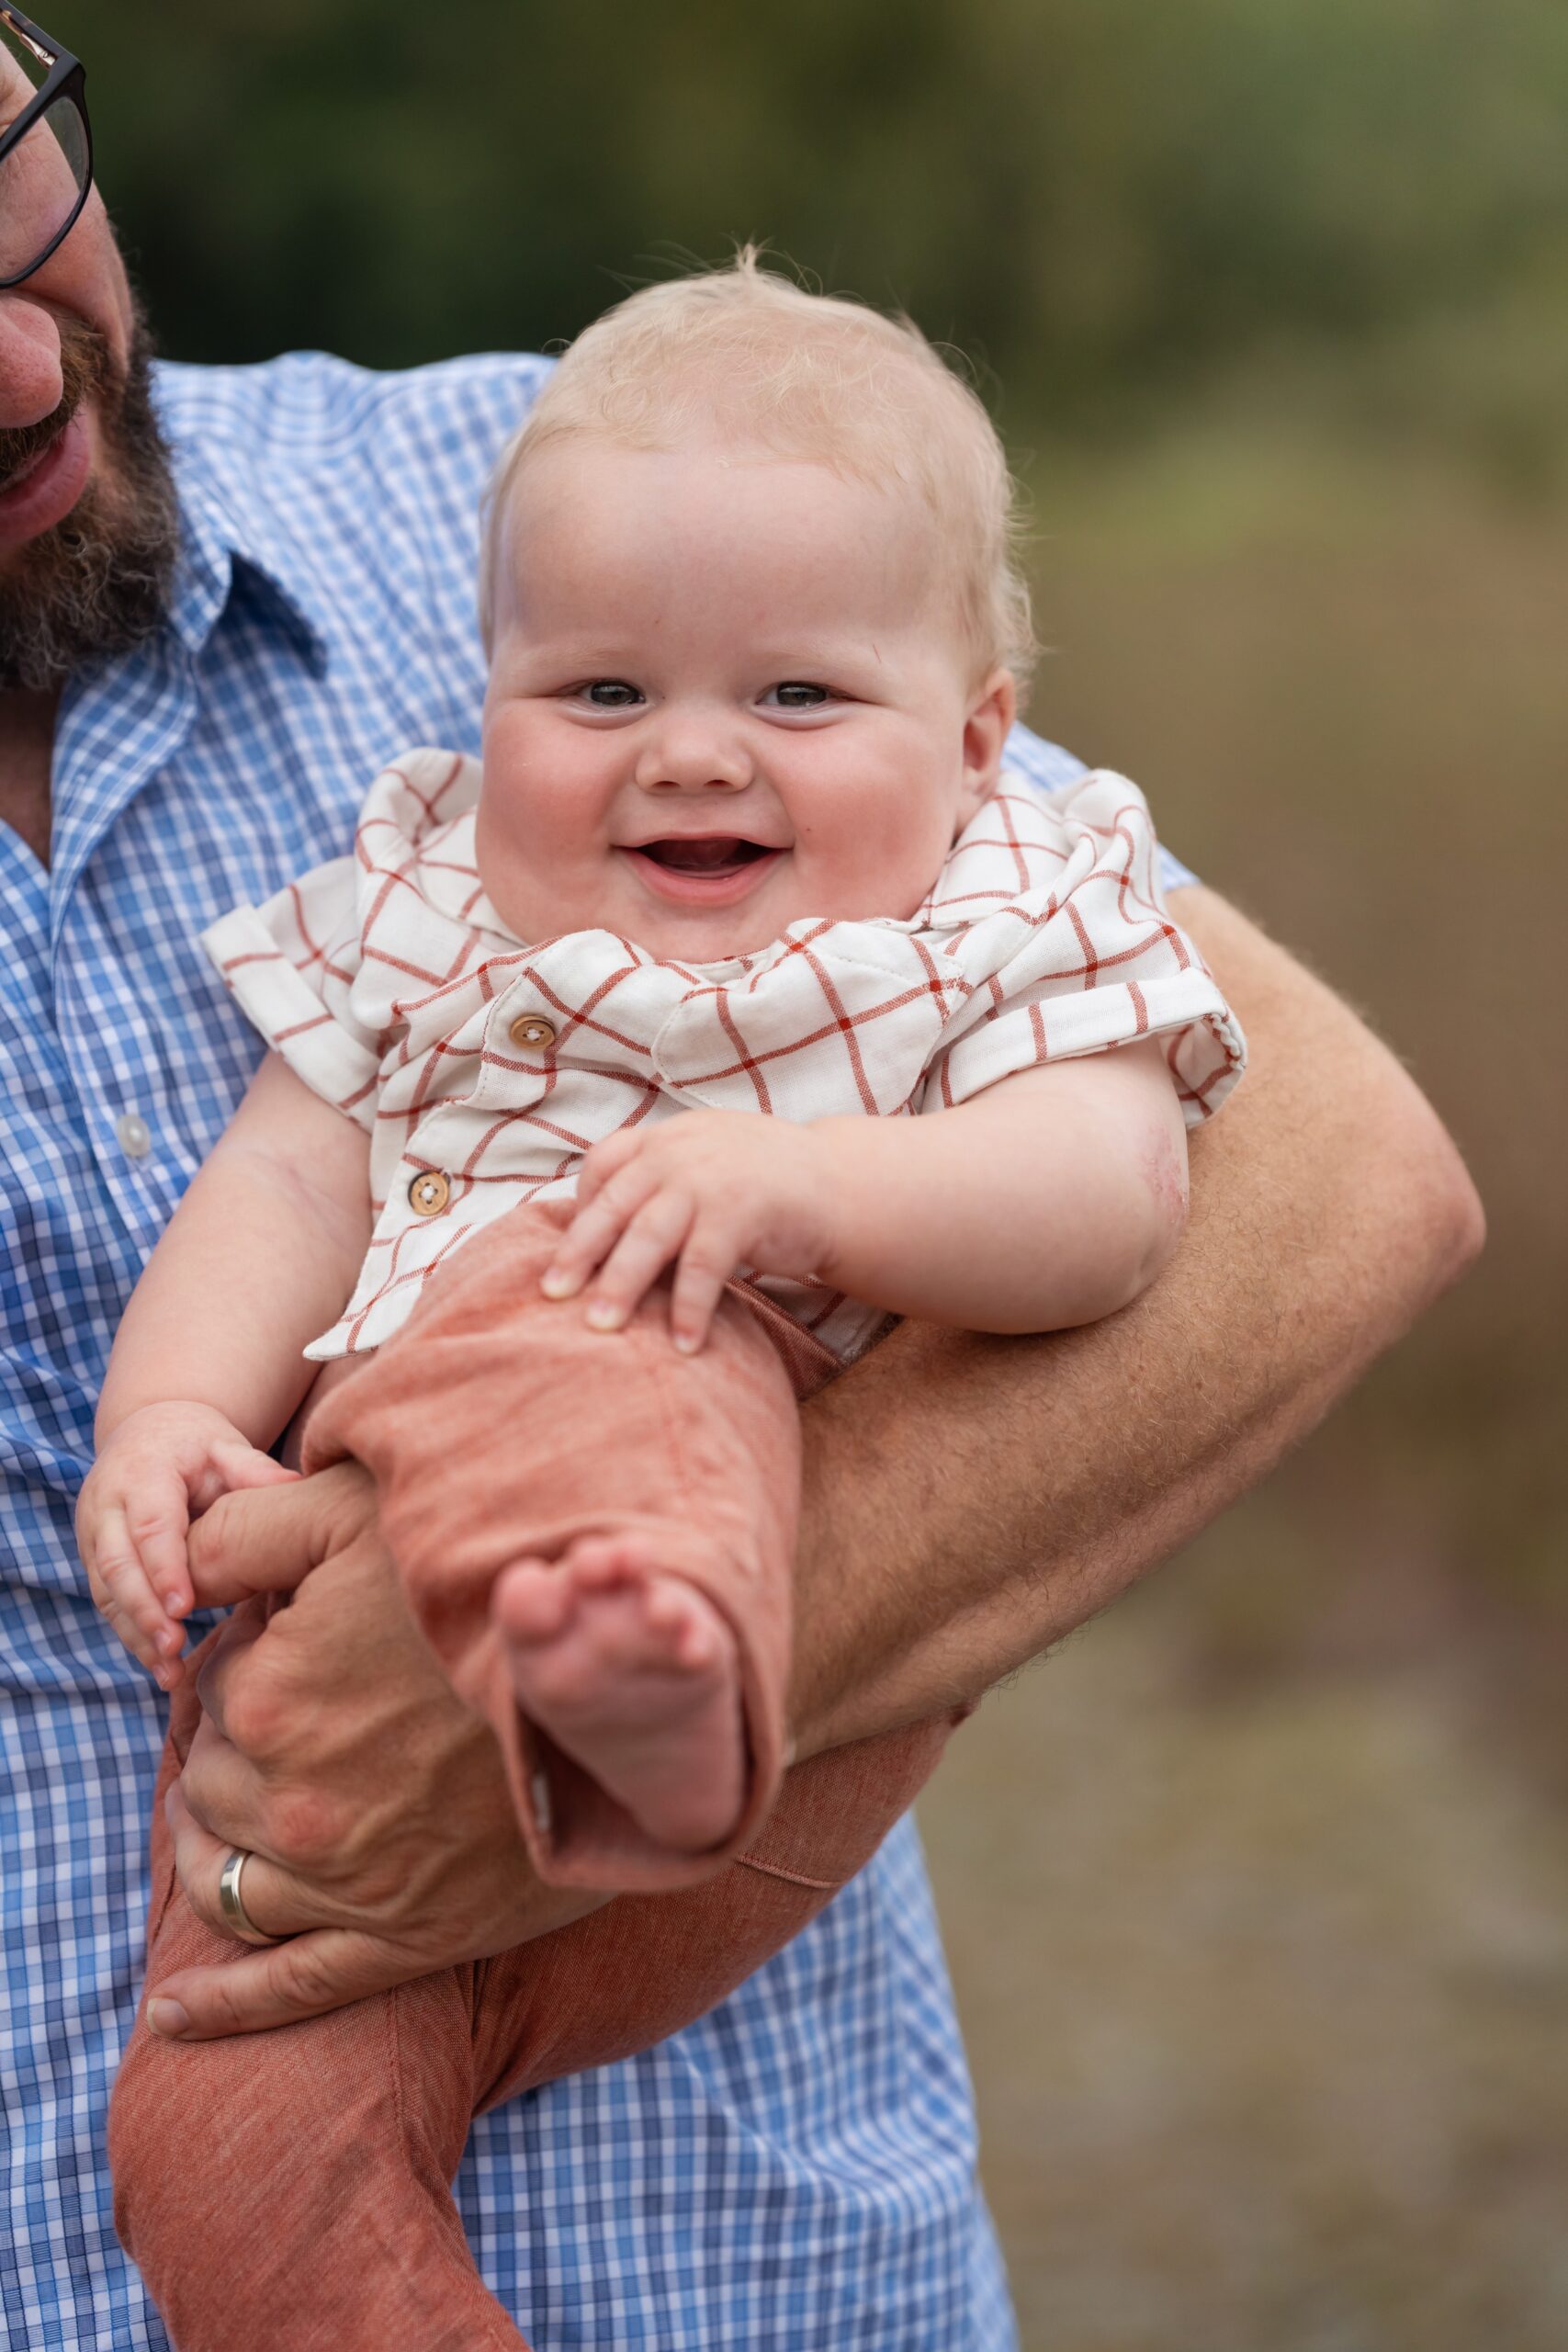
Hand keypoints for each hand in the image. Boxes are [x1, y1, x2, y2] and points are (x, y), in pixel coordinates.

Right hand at [76, 1401, 297, 1686]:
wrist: (148, 1436)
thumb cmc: (196, 1446)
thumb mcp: (224, 1446)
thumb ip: (252, 1469)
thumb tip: (297, 1483)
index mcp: (141, 1474)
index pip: (149, 1526)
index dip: (164, 1569)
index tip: (184, 1609)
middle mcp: (106, 1505)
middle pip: (117, 1565)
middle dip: (143, 1611)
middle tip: (173, 1648)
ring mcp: (93, 1535)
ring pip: (107, 1591)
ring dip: (135, 1635)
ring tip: (168, 1672)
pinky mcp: (95, 1560)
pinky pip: (108, 1603)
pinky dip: (132, 1636)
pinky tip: (161, 1667)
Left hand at [146, 1462, 601, 2040]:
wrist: (626, 1678)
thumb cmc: (485, 1576)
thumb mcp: (350, 1514)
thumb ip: (238, 1531)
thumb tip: (171, 1566)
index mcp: (269, 1702)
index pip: (209, 1690)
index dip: (243, 1657)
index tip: (288, 1638)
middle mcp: (295, 1805)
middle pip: (207, 1786)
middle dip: (226, 1749)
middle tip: (282, 1712)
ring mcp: (348, 1884)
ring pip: (223, 1883)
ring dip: (206, 1852)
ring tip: (213, 1821)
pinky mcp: (405, 1940)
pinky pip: (285, 1988)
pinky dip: (217, 2007)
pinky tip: (169, 2013)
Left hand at [540, 1112, 835, 1349]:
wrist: (840, 1186)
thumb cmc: (768, 1183)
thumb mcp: (708, 1160)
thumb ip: (662, 1180)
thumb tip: (607, 1232)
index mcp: (667, 1139)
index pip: (603, 1163)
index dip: (581, 1207)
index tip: (567, 1250)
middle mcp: (679, 1154)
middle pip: (613, 1206)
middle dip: (580, 1254)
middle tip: (552, 1296)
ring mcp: (709, 1181)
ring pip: (647, 1237)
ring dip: (621, 1285)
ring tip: (601, 1327)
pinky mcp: (741, 1212)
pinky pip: (702, 1266)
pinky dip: (689, 1306)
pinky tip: (683, 1343)